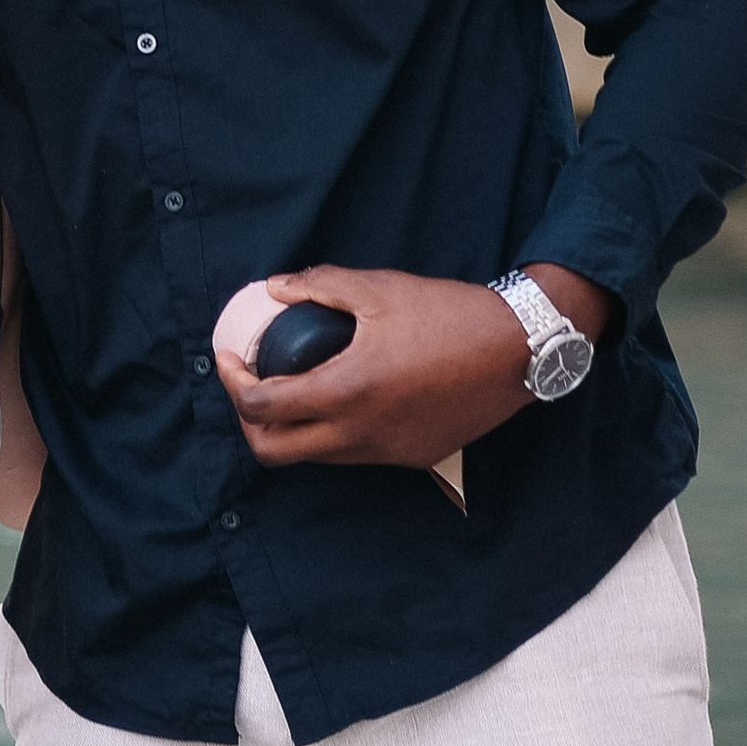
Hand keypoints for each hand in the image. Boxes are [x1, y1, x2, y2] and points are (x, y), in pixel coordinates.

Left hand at [216, 265, 612, 472]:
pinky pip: (355, 456)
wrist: (518, 351)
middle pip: (273, 452)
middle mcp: (361, 434)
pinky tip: (346, 398)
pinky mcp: (412, 458)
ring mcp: (387, 453)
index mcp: (346, 391)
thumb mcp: (379, 288)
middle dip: (250, 421)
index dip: (231, 382)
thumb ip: (318, 286)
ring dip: (293, 429)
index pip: (261, 408)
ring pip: (315, 457)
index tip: (228, 357)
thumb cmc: (449, 314)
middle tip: (252, 384)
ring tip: (296, 388)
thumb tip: (274, 288)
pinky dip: (334, 434)